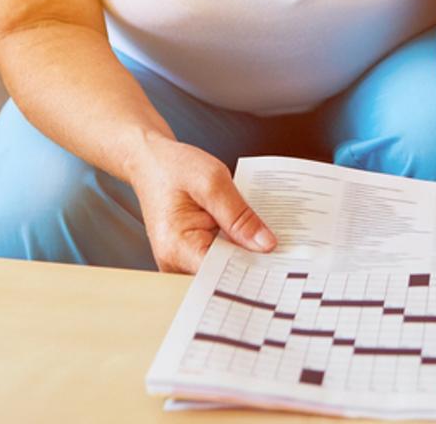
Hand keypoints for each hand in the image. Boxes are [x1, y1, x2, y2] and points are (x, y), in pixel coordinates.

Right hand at [127, 135, 275, 273]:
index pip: (222, 274)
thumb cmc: (173, 167)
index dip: (253, 269)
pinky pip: (220, 257)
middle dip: (254, 261)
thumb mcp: (212, 181)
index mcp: (177, 247)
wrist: (150, 161)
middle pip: (225, 275)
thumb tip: (265, 244)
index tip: (280, 261)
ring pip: (225, 268)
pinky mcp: (191, 255)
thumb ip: (239, 215)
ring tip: (268, 238)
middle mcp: (175, 262)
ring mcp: (182, 261)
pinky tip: (253, 234)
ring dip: (247, 254)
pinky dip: (237, 247)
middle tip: (285, 250)